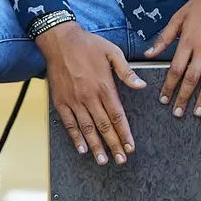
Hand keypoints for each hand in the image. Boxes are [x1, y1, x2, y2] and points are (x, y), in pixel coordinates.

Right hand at [36, 22, 145, 164]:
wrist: (59, 39)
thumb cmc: (88, 44)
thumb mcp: (113, 53)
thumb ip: (127, 72)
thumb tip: (142, 85)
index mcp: (105, 87)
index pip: (117, 117)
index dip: (125, 134)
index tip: (131, 147)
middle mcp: (90, 97)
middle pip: (104, 127)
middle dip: (114, 145)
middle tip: (121, 160)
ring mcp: (74, 101)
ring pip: (87, 129)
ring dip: (96, 146)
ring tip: (103, 160)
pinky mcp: (61, 101)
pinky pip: (69, 124)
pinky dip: (75, 138)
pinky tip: (81, 149)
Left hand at [144, 0, 200, 116]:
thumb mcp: (179, 16)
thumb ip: (164, 37)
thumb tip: (149, 54)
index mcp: (188, 41)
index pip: (175, 69)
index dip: (169, 86)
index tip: (164, 99)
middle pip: (191, 78)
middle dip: (183, 97)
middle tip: (178, 113)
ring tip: (198, 112)